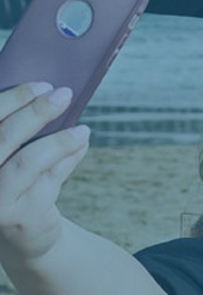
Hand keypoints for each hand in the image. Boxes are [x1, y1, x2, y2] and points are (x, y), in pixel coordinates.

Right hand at [0, 83, 88, 267]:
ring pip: (26, 162)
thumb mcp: (16, 152)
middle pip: (1, 138)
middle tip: (64, 95)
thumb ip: (25, 128)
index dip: (11, 99)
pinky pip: (48, 181)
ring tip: (81, 128)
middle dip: (35, 113)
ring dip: (58, 140)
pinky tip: (81, 144)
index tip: (41, 85)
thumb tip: (55, 94)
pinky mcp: (16, 217)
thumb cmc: (19, 179)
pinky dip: (68, 159)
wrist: (25, 231)